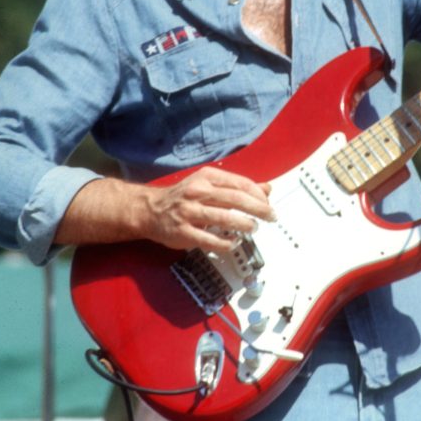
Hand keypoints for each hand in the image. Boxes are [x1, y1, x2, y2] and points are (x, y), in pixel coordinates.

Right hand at [55, 166, 274, 252]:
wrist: (149, 210)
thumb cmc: (184, 197)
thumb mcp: (209, 185)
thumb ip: (238, 187)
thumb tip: (267, 189)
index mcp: (206, 177)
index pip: (240, 183)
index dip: (258, 195)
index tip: (269, 204)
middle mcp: (197, 192)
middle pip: (235, 198)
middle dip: (258, 209)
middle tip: (271, 217)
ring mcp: (189, 212)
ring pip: (224, 218)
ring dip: (244, 224)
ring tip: (254, 228)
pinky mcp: (183, 232)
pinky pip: (209, 240)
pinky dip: (225, 243)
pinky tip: (233, 242)